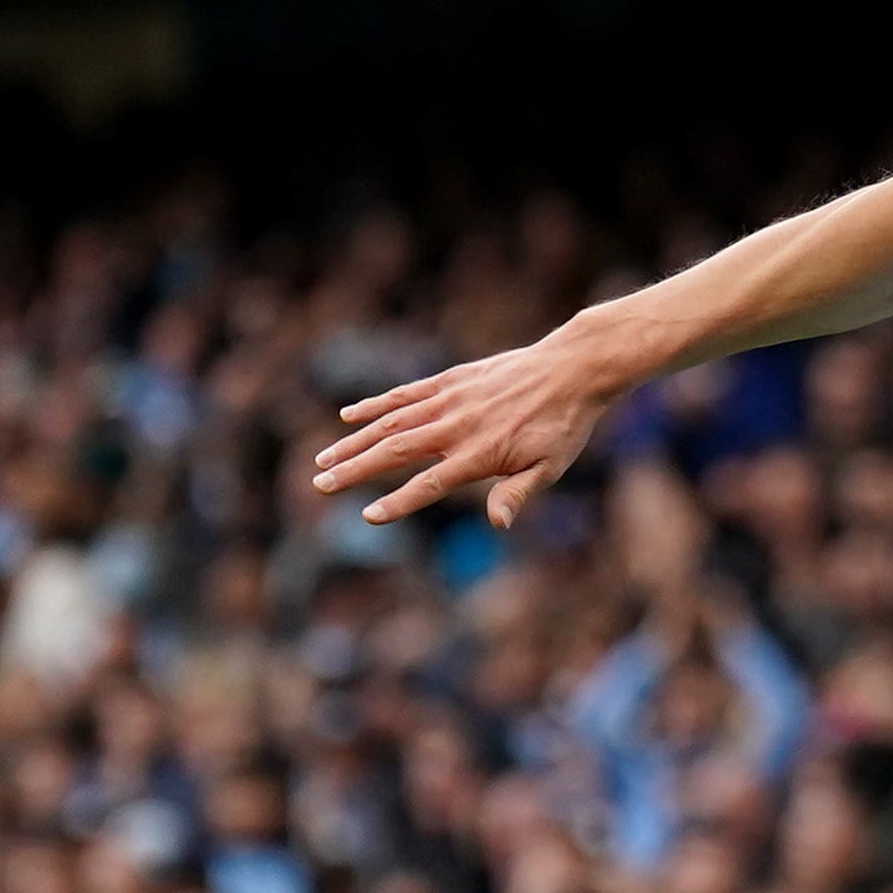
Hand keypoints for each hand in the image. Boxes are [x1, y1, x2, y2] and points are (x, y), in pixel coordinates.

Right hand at [311, 321, 640, 528]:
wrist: (572, 368)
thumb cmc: (563, 425)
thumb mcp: (550, 466)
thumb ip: (517, 494)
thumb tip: (497, 525)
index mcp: (479, 454)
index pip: (429, 483)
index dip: (398, 502)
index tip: (367, 517)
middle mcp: (457, 426)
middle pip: (395, 451)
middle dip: (355, 470)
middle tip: (321, 485)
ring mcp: (450, 400)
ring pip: (391, 422)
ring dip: (354, 442)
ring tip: (323, 458)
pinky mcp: (450, 379)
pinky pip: (404, 394)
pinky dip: (375, 405)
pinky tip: (348, 416)